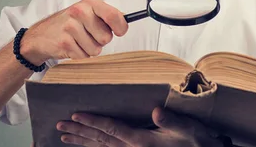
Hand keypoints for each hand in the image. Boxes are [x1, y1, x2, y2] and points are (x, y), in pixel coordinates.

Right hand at [19, 0, 127, 63]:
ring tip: (78, 41)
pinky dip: (79, 56)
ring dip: (89, 50)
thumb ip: (105, 16)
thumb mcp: (87, 12)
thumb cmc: (68, 24)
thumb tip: (126, 21)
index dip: (121, 27)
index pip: (114, 16)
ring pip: (95, 50)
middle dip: (100, 41)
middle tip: (88, 36)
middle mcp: (80, 12)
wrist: (40, 35)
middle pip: (106, 37)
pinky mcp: (64, 42)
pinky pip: (83, 57)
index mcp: (90, 3)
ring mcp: (70, 27)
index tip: (120, 31)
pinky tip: (71, 47)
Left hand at [56, 106, 224, 146]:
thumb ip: (170, 120)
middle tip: (60, 126)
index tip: (74, 114)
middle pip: (100, 139)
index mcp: (141, 141)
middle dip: (79, 132)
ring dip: (82, 141)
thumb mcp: (187, 129)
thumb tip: (155, 111)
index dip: (92, 121)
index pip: (111, 128)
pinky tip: (88, 145)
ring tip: (64, 137)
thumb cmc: (196, 141)